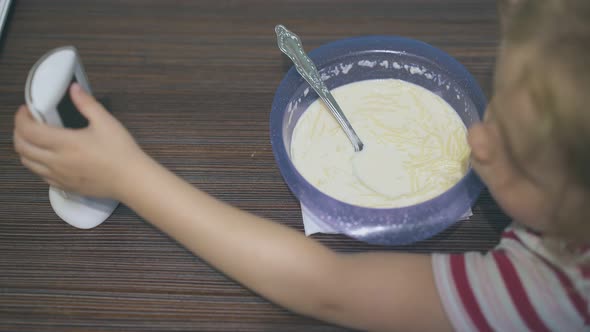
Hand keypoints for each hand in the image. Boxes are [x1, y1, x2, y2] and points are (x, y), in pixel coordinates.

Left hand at [13, 83, 146, 199]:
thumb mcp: (106, 122)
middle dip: (19, 132)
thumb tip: (73, 88)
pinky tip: (48, 156)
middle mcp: (56, 161)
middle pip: (21, 147)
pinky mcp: (65, 186)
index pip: (28, 130)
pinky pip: (40, 175)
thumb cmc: (121, 152)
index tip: (27, 110)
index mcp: (65, 143)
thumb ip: (86, 104)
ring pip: (27, 163)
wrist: (132, 180)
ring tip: (36, 138)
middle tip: (29, 122)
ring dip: (25, 148)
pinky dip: (36, 163)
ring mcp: (59, 176)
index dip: (21, 117)